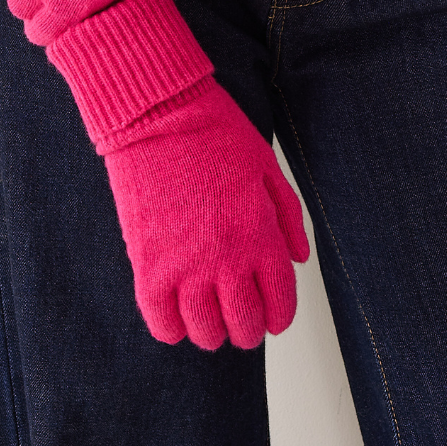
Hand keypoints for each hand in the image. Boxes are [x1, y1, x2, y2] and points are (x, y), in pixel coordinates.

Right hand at [45, 0, 309, 350]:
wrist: (158, 112)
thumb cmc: (214, 131)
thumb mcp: (267, 167)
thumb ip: (288, 218)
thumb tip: (298, 259)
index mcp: (260, 235)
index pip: (279, 303)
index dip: (279, 317)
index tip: (273, 318)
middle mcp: (227, 260)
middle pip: (244, 325)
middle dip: (247, 329)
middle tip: (242, 320)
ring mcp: (185, 267)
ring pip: (205, 332)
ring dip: (212, 333)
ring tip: (209, 320)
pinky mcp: (148, 266)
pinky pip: (162, 322)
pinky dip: (171, 329)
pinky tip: (176, 316)